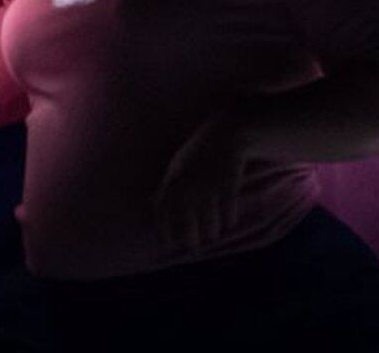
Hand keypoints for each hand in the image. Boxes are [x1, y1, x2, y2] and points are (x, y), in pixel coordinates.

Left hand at [154, 111, 251, 253]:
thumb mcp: (176, 167)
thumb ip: (165, 188)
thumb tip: (148, 209)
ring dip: (211, 229)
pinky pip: (228, 205)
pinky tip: (230, 222)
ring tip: (212, 235)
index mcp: (174, 178)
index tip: (168, 244)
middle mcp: (189, 181)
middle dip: (189, 235)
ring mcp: (209, 180)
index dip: (163, 229)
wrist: (225, 134)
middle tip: (193, 245)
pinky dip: (229, 217)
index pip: (162, 209)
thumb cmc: (197, 155)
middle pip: (186, 216)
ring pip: (209, 215)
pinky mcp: (229, 179)